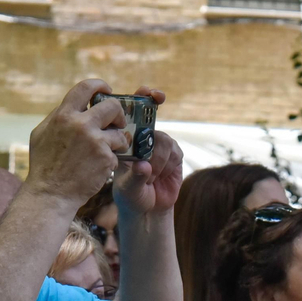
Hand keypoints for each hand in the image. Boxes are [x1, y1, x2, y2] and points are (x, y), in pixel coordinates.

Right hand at [21, 79, 126, 207]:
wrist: (50, 194)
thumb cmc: (44, 164)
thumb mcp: (42, 133)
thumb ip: (58, 116)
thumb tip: (75, 105)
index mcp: (64, 115)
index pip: (86, 87)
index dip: (100, 86)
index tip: (107, 91)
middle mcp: (80, 124)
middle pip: (113, 106)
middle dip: (118, 115)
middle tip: (116, 124)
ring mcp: (95, 142)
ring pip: (121, 133)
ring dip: (118, 142)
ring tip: (107, 151)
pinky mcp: (106, 159)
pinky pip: (117, 154)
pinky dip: (111, 161)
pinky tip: (99, 168)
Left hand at [112, 87, 183, 216]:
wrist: (148, 210)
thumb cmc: (129, 195)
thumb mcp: (126, 188)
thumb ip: (134, 177)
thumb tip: (143, 166)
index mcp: (125, 139)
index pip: (130, 113)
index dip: (139, 97)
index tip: (146, 91)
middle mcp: (143, 137)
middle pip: (150, 116)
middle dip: (154, 103)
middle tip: (157, 97)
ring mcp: (160, 145)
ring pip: (163, 140)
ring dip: (157, 160)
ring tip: (150, 176)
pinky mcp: (175, 155)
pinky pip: (175, 153)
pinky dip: (167, 167)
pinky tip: (159, 177)